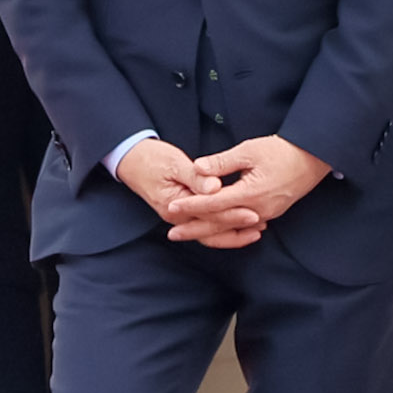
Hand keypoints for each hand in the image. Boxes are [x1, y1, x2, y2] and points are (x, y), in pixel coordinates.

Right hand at [115, 137, 260, 246]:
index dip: (232, 214)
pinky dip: (222, 227)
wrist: (131, 161)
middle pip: (210, 230)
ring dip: (232, 232)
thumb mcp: (174, 164)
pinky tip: (238, 225)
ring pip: (208, 232)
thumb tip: (215, 187)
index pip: (209, 214)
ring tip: (256, 229)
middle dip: (236, 229)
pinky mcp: (183, 212)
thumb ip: (196, 177)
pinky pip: (205, 225)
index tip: (253, 213)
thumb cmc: (152, 159)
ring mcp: (179, 217)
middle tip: (261, 225)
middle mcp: (176, 217)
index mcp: (174, 206)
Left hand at [173, 134, 329, 239]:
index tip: (172, 207)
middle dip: (194, 229)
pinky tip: (215, 231)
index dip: (191, 206)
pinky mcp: (270, 213)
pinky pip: (244, 226)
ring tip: (189, 234)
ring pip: (231, 228)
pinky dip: (227, 229)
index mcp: (250, 193)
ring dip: (208, 231)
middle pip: (219, 223)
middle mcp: (257, 209)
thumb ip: (222, 162)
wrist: (314, 157)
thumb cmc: (282, 150)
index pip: (213, 203)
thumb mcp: (249, 150)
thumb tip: (197, 168)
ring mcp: (265, 214)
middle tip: (172, 234)